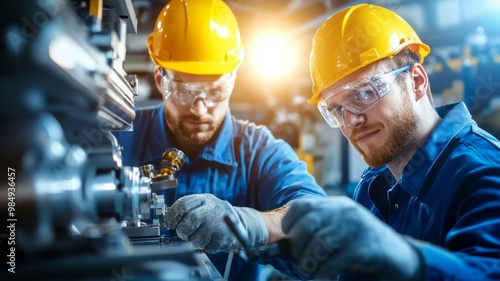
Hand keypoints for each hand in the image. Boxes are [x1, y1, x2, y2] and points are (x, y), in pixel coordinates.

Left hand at [166, 193, 267, 253]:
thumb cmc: (214, 215)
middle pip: (190, 221)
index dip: (173, 216)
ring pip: (197, 238)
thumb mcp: (202, 205)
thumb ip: (187, 209)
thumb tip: (167, 219)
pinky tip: (209, 240)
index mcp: (204, 199)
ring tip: (198, 237)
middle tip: (183, 233)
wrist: (238, 223)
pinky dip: (205, 247)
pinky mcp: (224, 239)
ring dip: (193, 241)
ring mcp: (219, 224)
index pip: (183, 205)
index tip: (170, 223)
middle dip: (182, 231)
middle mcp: (212, 210)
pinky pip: (206, 248)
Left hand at [282, 196, 422, 280]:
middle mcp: (344, 212)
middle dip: (297, 248)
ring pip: (317, 245)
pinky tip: (327, 276)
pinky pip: (332, 263)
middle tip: (303, 261)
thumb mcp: (338, 230)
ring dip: (310, 263)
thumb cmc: (361, 246)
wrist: (400, 256)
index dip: (288, 223)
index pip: (301, 205)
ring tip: (315, 270)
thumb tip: (283, 245)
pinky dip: (324, 273)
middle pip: (306, 226)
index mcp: (335, 205)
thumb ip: (316, 230)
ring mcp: (355, 229)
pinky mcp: (363, 249)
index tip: (289, 238)